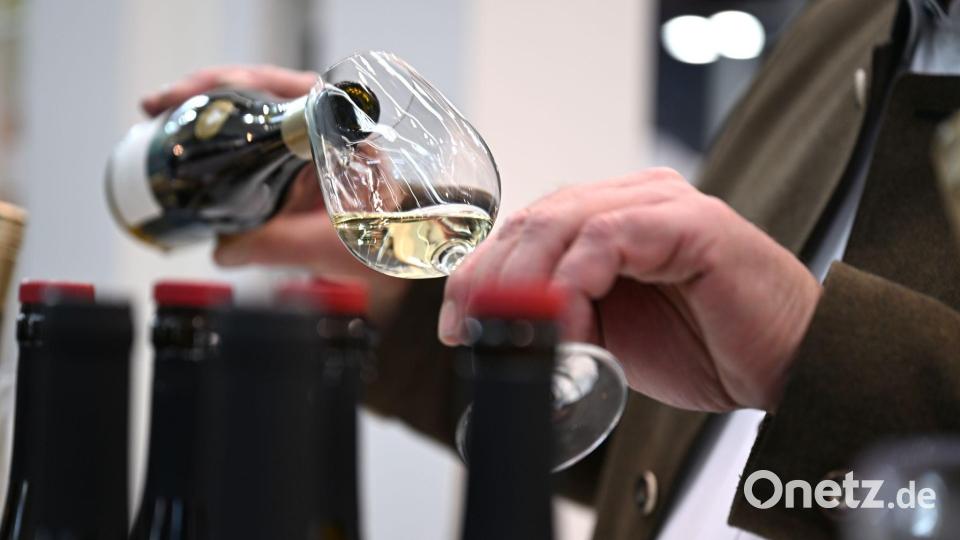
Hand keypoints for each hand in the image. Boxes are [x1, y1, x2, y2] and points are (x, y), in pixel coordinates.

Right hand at [141, 66, 410, 323]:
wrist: (396, 264)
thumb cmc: (380, 246)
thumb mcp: (324, 247)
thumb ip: (274, 248)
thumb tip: (221, 250)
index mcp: (347, 137)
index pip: (290, 89)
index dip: (239, 85)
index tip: (199, 93)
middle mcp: (332, 129)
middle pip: (264, 88)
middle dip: (210, 90)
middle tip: (162, 103)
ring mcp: (313, 140)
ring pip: (258, 106)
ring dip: (211, 107)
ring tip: (163, 114)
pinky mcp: (298, 159)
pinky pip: (258, 133)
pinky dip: (223, 133)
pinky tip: (188, 137)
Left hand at [438, 168, 821, 412]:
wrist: (788, 364)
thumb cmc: (705, 347)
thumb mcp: (608, 334)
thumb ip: (560, 318)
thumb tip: (499, 329)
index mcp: (609, 219)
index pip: (525, 230)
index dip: (481, 273)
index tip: (458, 323)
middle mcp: (630, 200)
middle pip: (534, 220)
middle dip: (491, 278)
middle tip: (475, 328)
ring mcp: (659, 204)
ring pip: (562, 220)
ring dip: (528, 282)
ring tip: (521, 331)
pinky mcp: (688, 221)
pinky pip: (610, 237)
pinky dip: (577, 281)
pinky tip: (572, 322)